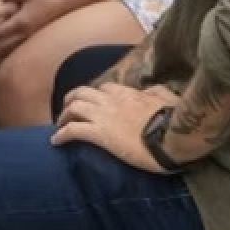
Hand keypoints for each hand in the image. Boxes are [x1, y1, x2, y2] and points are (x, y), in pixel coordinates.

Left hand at [51, 81, 181, 172]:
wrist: (172, 138)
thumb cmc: (175, 121)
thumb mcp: (168, 99)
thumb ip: (157, 92)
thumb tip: (151, 90)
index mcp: (128, 94)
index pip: (105, 88)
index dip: (95, 95)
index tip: (93, 103)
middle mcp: (111, 101)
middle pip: (82, 93)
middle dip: (72, 100)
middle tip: (68, 111)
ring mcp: (103, 116)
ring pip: (73, 108)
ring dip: (64, 116)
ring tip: (59, 125)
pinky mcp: (99, 134)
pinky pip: (73, 130)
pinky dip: (61, 135)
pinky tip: (55, 142)